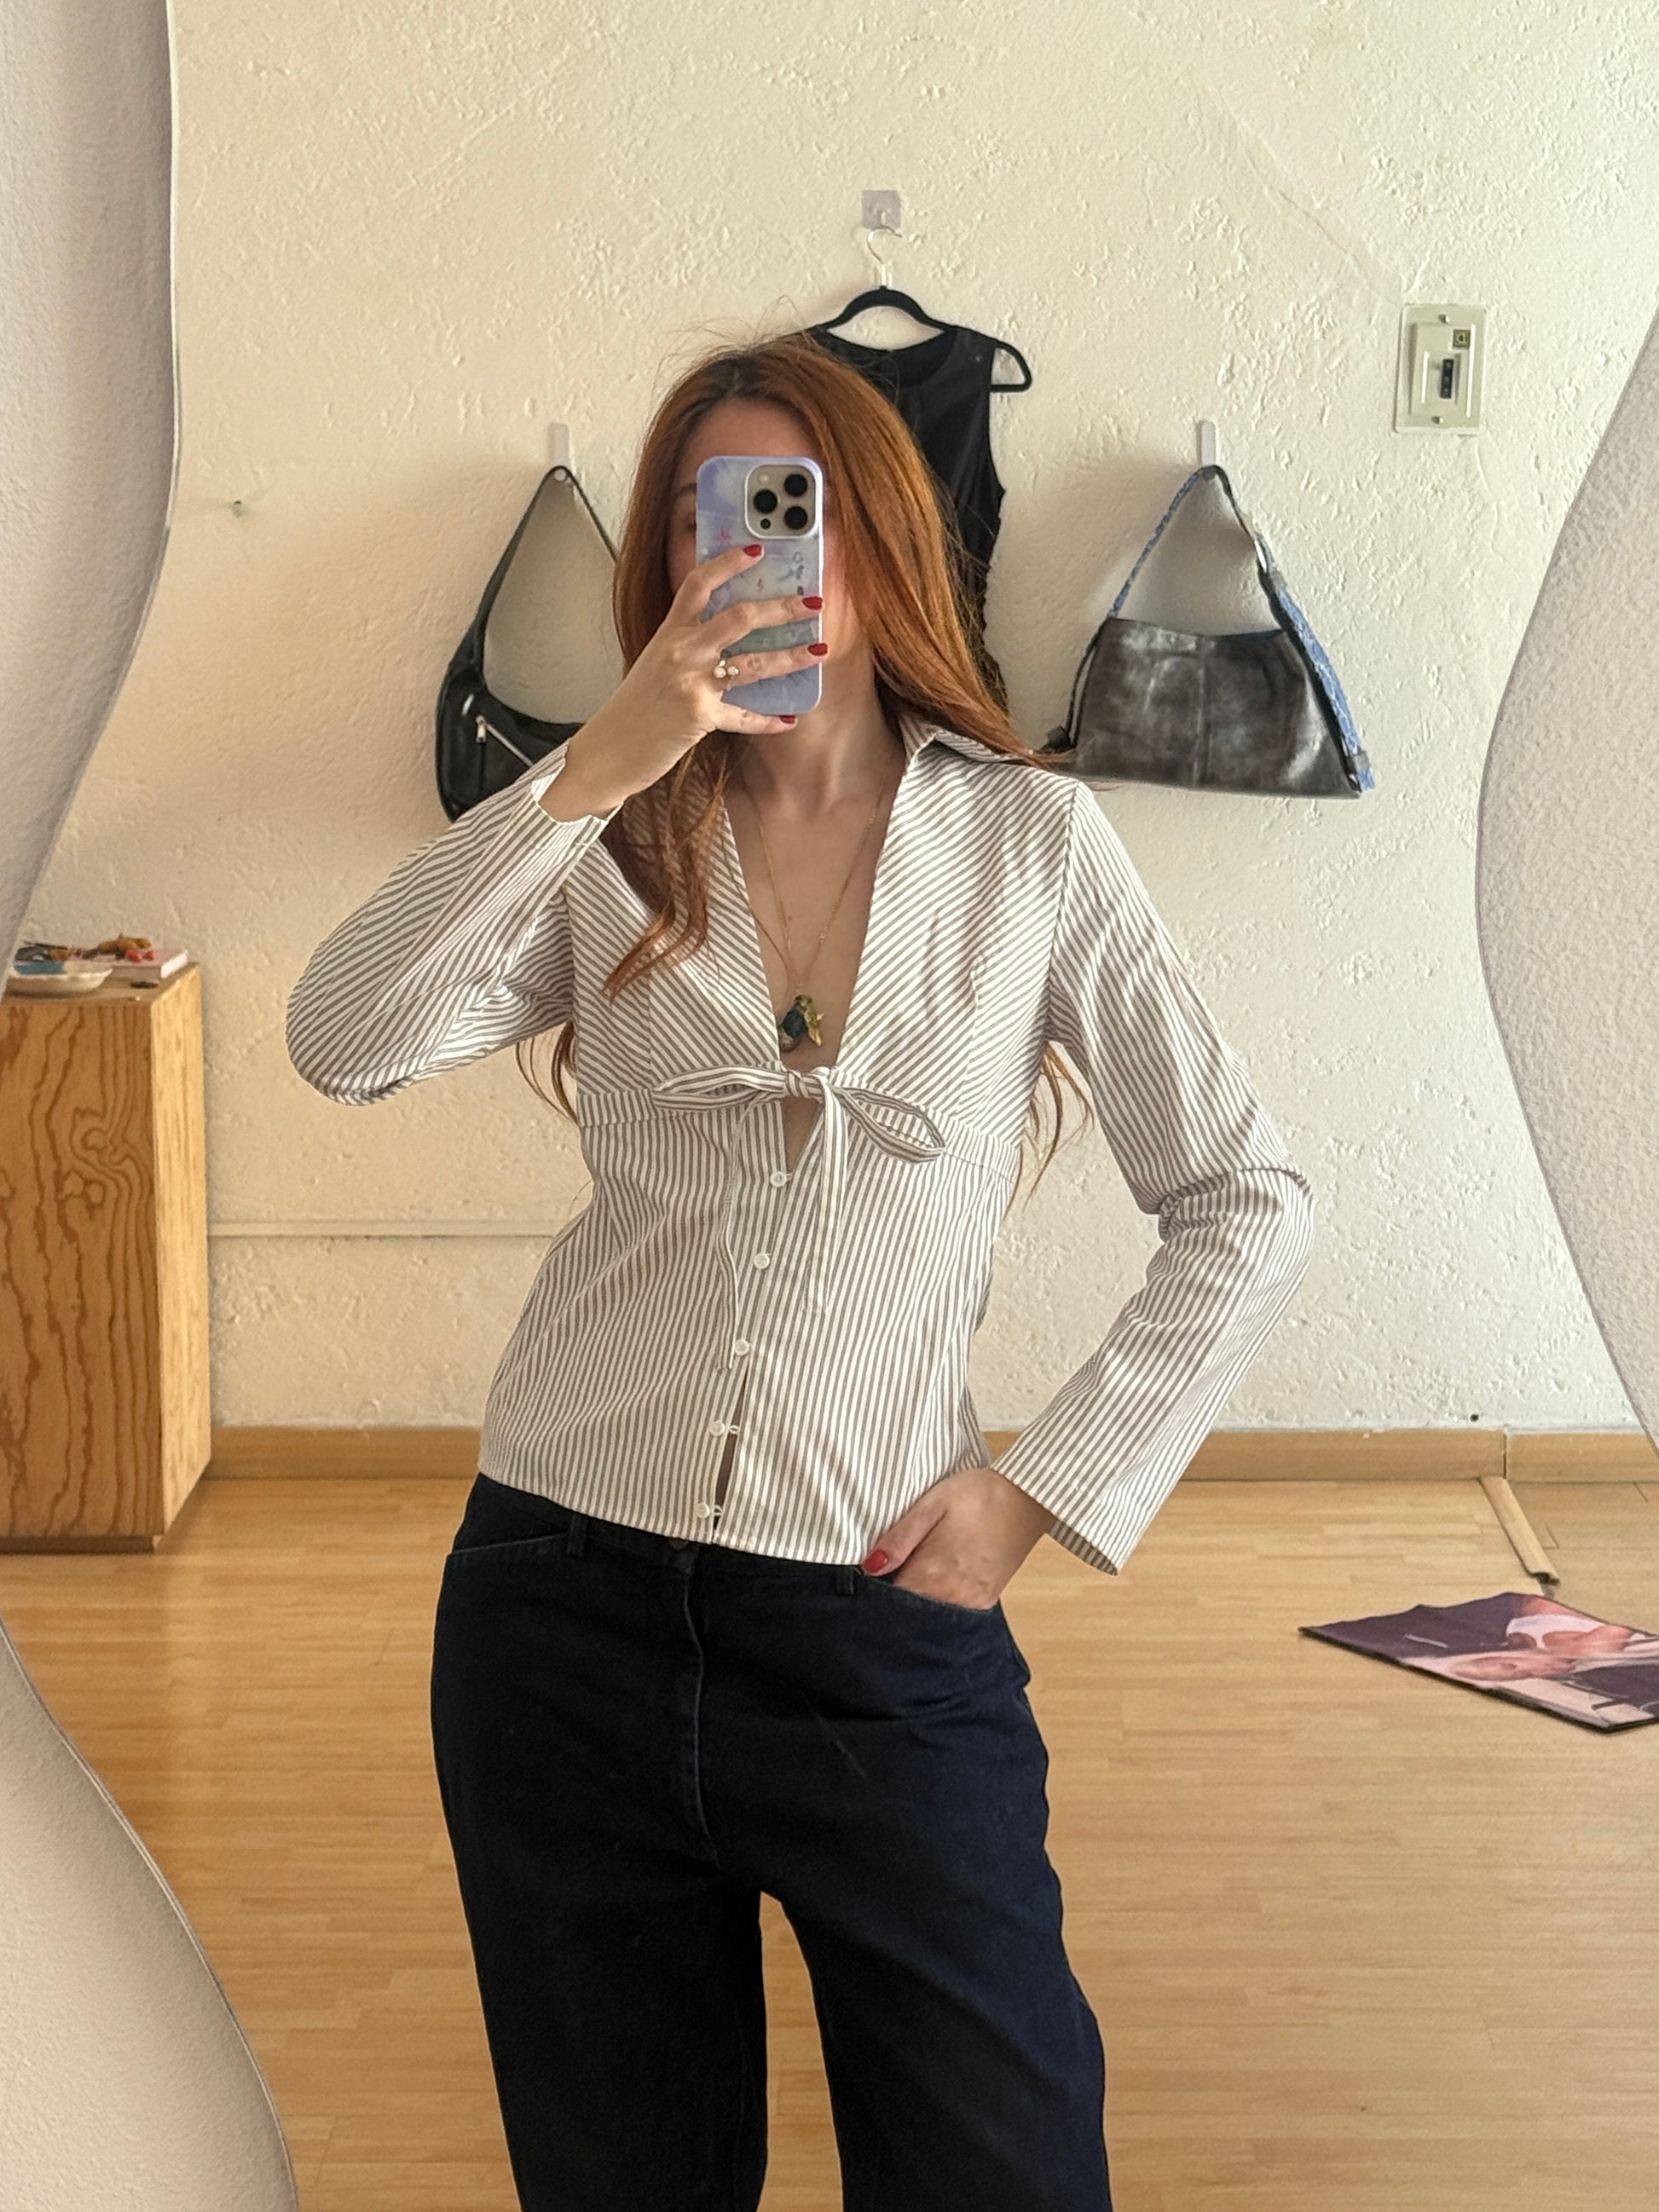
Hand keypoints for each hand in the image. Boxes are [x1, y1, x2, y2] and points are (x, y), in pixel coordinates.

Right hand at [556, 542, 822, 810]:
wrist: (608, 750)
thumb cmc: (633, 709)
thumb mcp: (654, 665)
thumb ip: (685, 646)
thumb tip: (726, 636)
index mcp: (668, 632)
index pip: (698, 583)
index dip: (729, 563)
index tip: (758, 550)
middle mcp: (681, 651)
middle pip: (739, 617)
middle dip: (782, 609)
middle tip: (813, 603)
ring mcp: (691, 682)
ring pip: (752, 663)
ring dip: (791, 658)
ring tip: (819, 652)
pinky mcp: (699, 716)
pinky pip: (744, 717)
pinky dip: (769, 721)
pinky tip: (788, 720)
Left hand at [862, 1466, 1054, 1610]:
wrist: (1027, 1497)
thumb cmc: (978, 1495)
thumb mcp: (931, 1504)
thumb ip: (899, 1538)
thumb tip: (870, 1567)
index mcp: (932, 1574)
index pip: (889, 1603)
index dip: (875, 1593)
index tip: (871, 1579)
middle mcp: (952, 1597)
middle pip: (909, 1613)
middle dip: (895, 1600)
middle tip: (894, 1572)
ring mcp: (972, 1602)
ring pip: (931, 1614)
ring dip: (919, 1599)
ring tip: (919, 1569)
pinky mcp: (986, 1600)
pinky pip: (953, 1610)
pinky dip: (940, 1599)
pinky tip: (939, 1576)